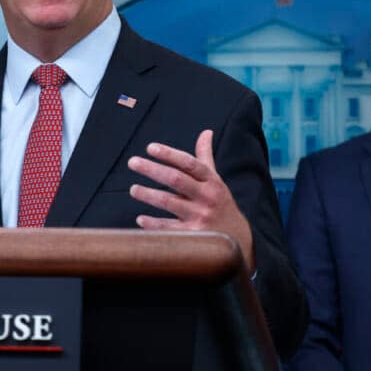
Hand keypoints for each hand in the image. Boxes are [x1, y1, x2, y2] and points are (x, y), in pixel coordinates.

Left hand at [127, 129, 255, 271]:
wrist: (237, 239)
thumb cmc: (219, 203)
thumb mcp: (216, 180)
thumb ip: (206, 157)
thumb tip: (206, 132)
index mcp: (211, 181)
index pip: (189, 163)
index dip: (169, 154)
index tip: (150, 147)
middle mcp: (207, 196)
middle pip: (176, 179)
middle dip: (153, 169)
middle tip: (132, 162)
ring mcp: (200, 216)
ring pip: (169, 202)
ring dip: (148, 195)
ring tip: (133, 189)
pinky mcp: (194, 236)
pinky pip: (169, 229)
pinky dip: (153, 224)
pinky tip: (140, 219)